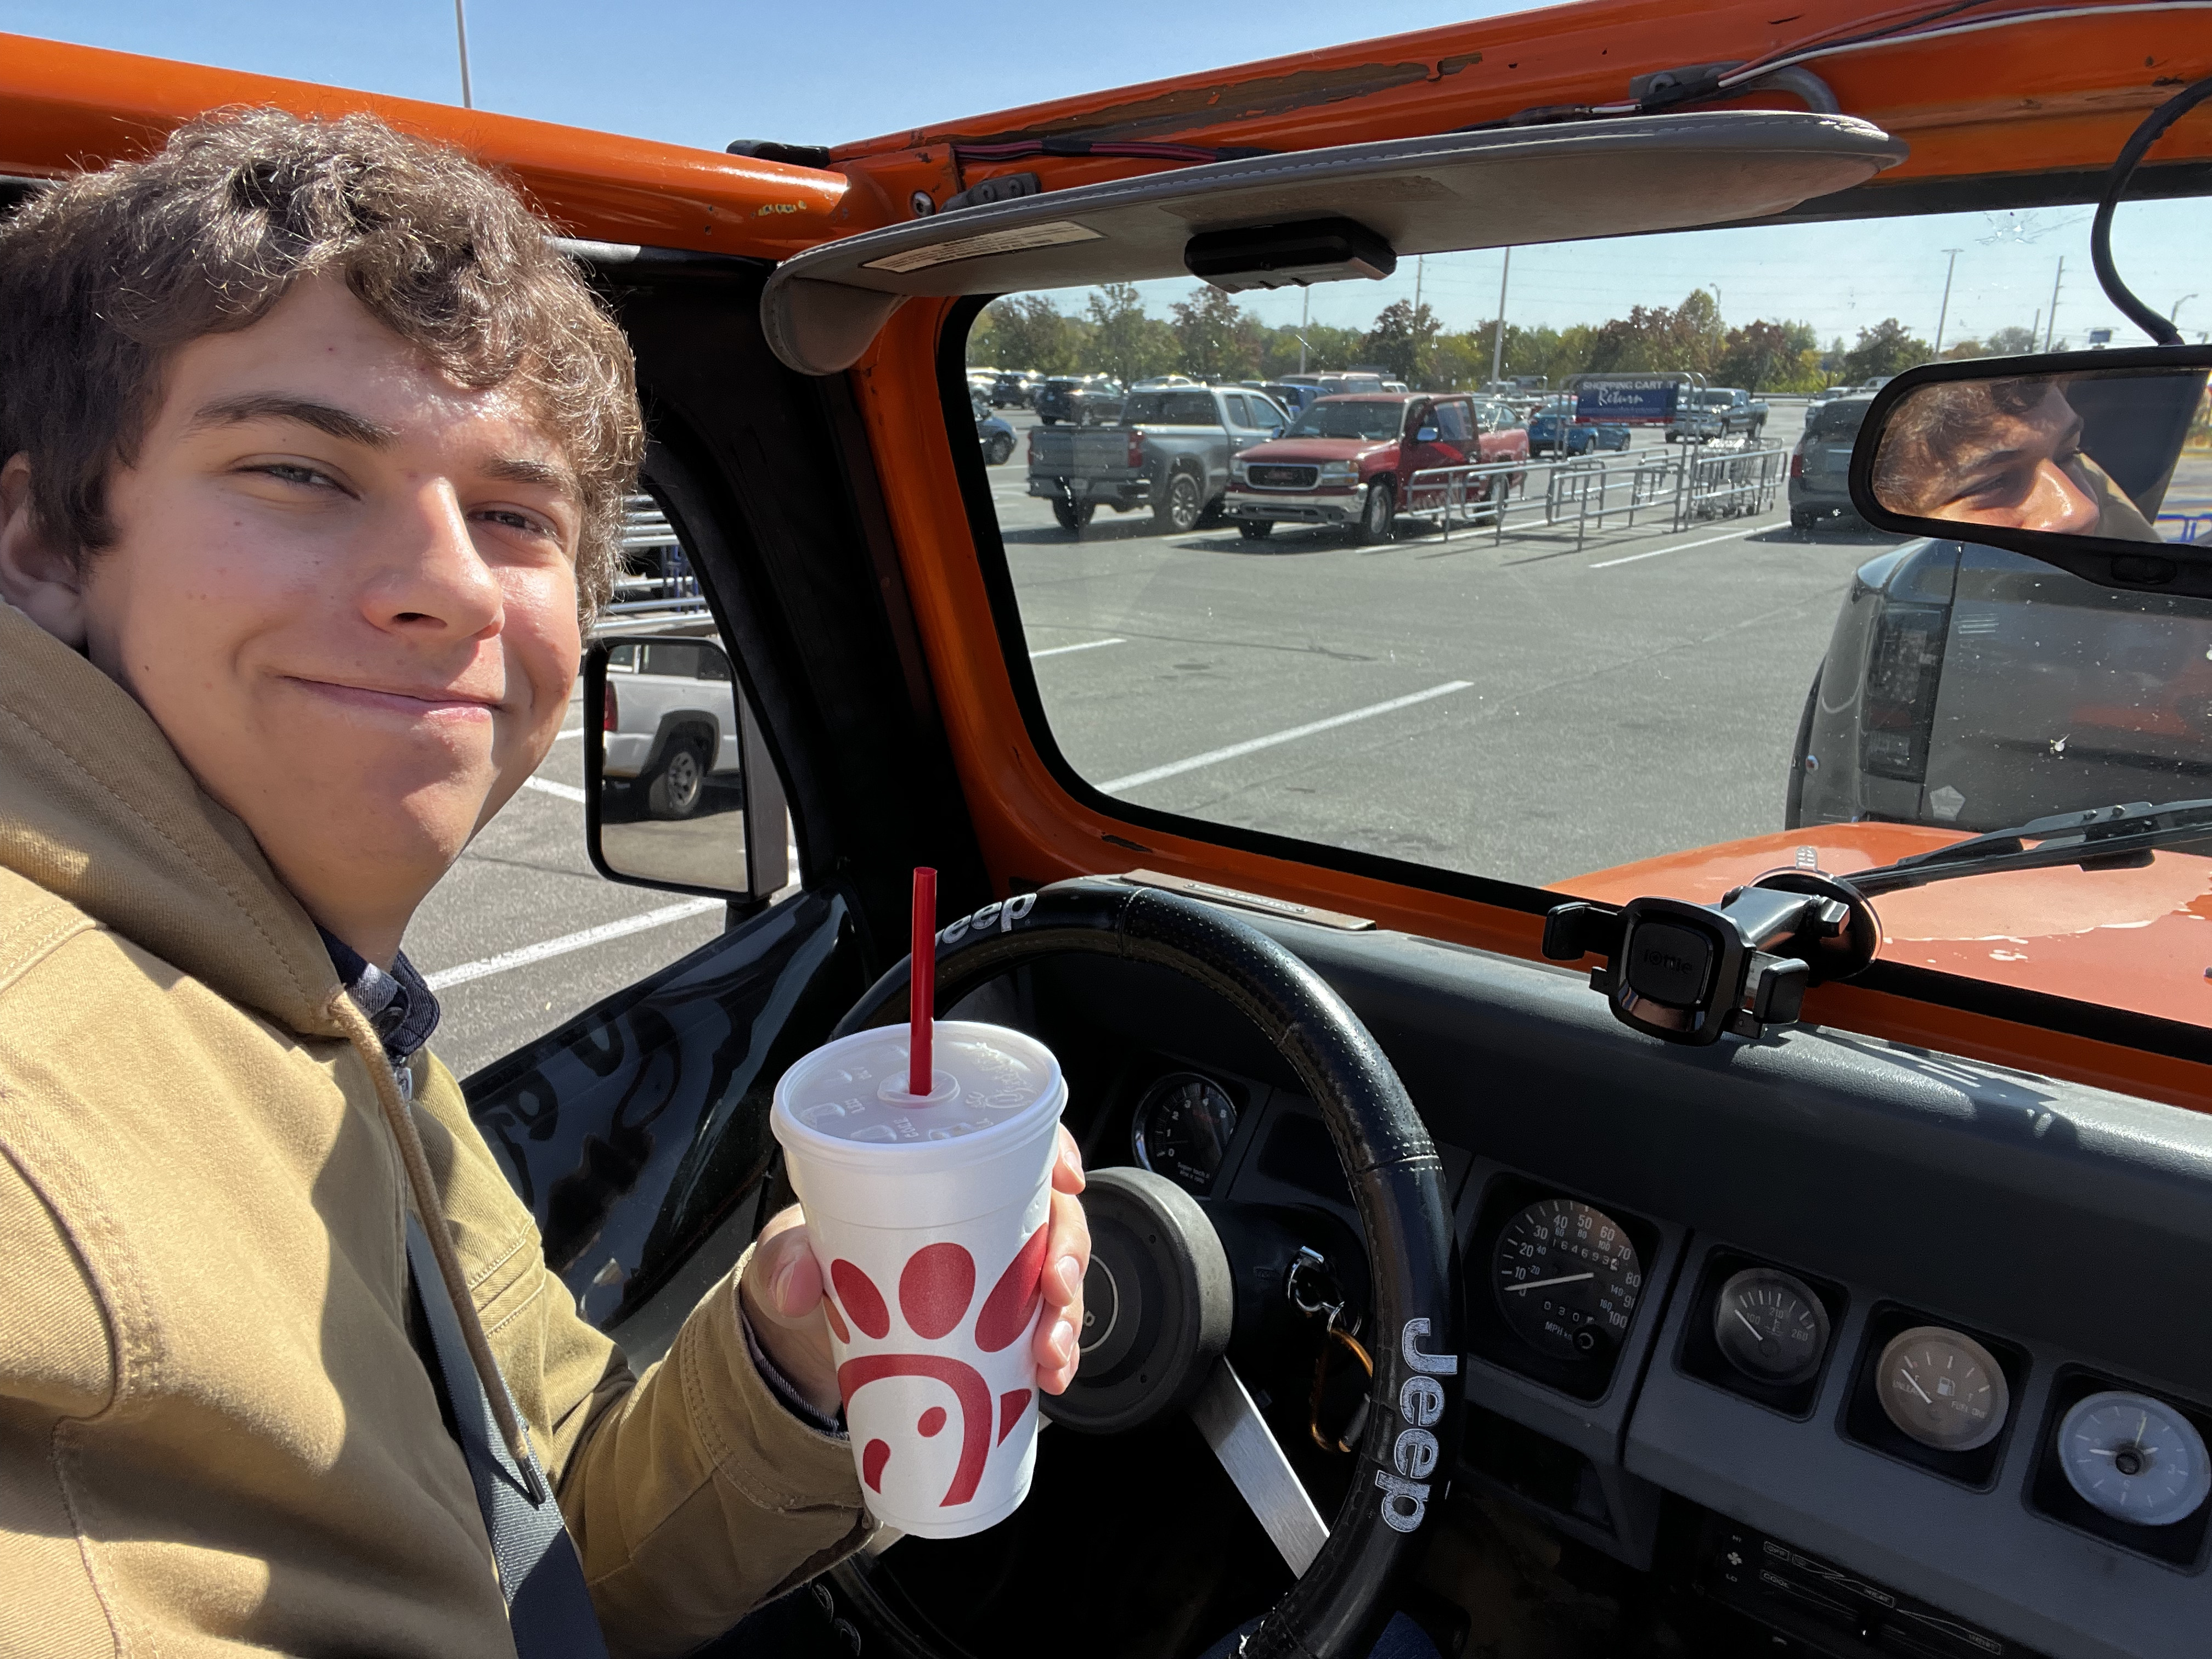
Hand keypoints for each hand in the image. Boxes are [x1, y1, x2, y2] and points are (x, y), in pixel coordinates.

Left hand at [738, 1127, 1092, 1415]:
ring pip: (1058, 1275)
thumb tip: (794, 1287)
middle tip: (1055, 1290)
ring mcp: (997, 1271)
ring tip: (1049, 1356)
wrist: (809, 1338)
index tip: (1067, 1181)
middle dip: (1068, 1251)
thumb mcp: (790, 1255)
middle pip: (1053, 1213)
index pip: (1016, 1141)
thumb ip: (786, 1262)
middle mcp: (984, 1215)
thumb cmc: (813, 1266)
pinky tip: (1050, 1380)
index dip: (1056, 1149)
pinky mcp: (999, 1323)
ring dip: (1067, 1314)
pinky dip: (1057, 1354)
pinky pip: (1044, 1329)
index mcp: (942, 1175)